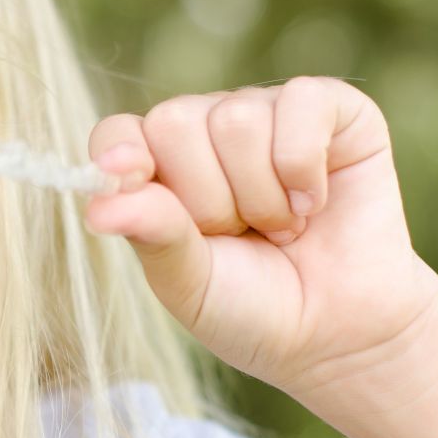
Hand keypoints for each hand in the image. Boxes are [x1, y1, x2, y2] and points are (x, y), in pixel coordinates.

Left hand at [84, 76, 437, 397]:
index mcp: (159, 168)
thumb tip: (96, 208)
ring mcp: (268, 113)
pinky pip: (301, 102)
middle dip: (209, 200)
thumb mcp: (190, 283)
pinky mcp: (332, 109)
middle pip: (175, 122)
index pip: (117, 133)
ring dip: (262, 196)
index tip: (131, 184)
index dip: (121, 157)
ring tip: (282, 228)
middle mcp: (209, 129)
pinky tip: (316, 202)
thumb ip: (151, 235)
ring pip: (237, 119)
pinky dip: (304, 166)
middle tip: (241, 235)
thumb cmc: (254, 308)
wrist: (341, 334)